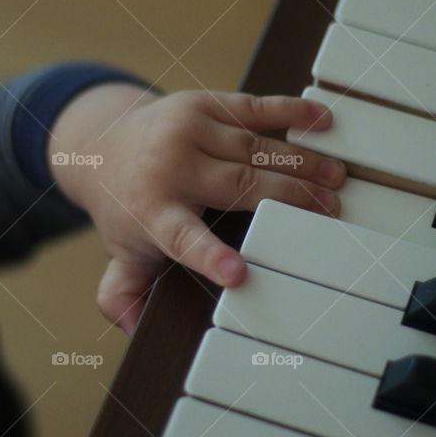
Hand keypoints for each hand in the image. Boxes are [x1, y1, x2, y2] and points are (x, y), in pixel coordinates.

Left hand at [49, 85, 345, 334]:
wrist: (101, 144)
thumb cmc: (124, 205)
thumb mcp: (118, 253)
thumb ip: (123, 295)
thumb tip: (133, 333)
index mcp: (151, 210)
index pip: (181, 237)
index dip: (210, 256)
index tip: (238, 273)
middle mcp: (169, 166)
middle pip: (239, 185)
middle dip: (290, 197)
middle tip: (330, 209)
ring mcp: (186, 129)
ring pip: (254, 147)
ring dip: (301, 162)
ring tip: (335, 177)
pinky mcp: (202, 103)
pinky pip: (253, 107)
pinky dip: (290, 112)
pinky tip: (319, 122)